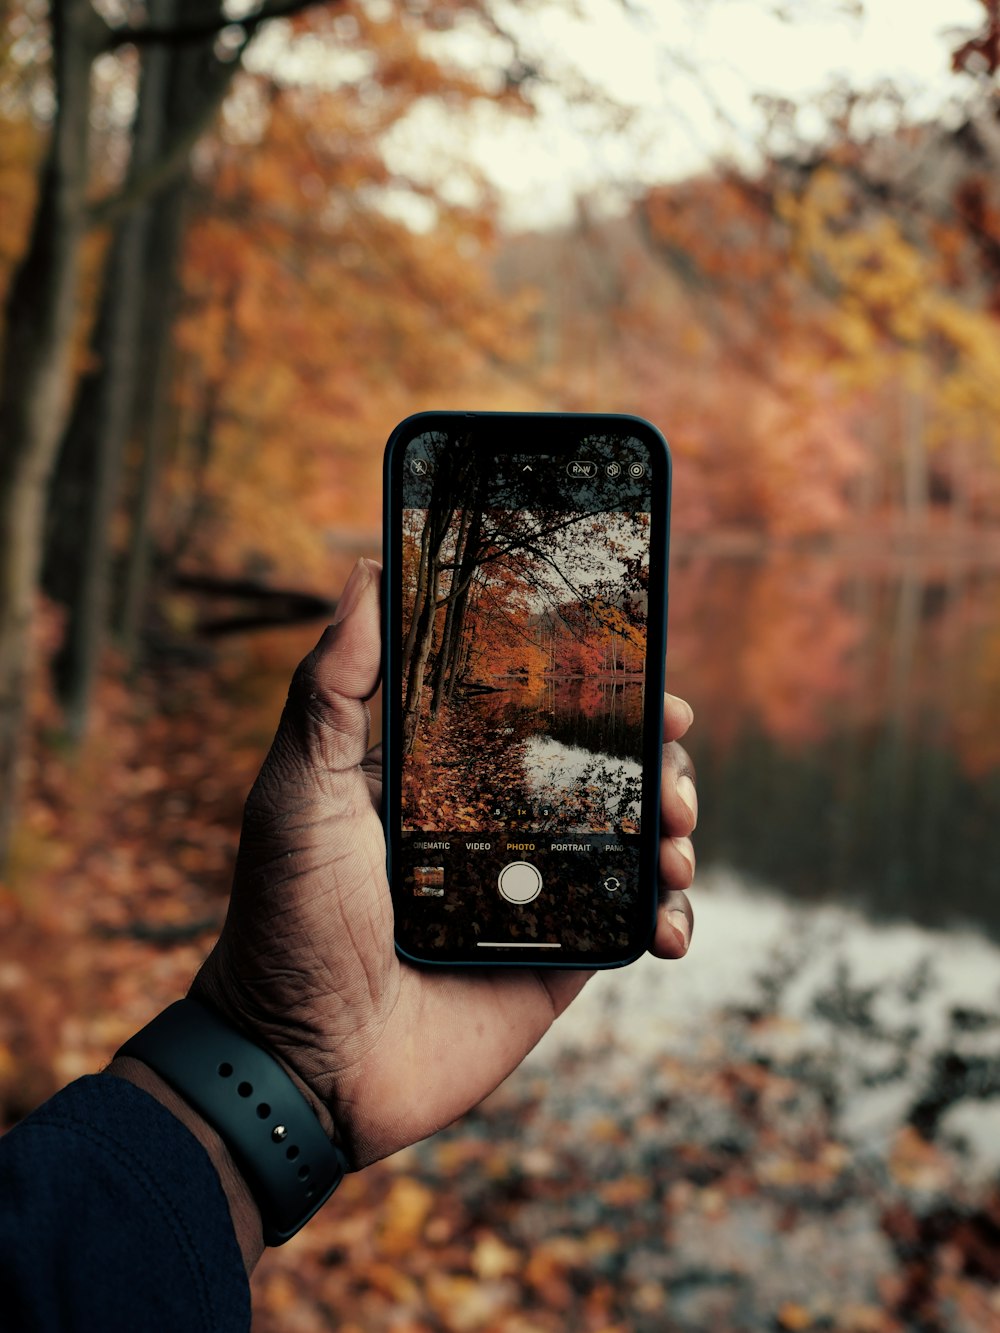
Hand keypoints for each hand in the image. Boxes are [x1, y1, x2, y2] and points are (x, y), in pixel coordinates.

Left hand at [190, 558, 696, 1173]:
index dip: (597, 689)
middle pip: (602, 772)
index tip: (643, 673)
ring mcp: (534, 894)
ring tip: (676, 840)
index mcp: (446, 778)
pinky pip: (631, 926)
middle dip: (654, 758)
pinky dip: (668, 916)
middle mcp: (498, 827)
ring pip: (633, 841)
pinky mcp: (558, 960)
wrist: (299, 1062)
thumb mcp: (297, 791)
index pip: (538, 712)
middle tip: (672, 762)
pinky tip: (667, 920)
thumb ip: (332, 690)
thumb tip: (364, 575)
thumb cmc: (286, 919)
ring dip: (676, 828)